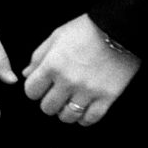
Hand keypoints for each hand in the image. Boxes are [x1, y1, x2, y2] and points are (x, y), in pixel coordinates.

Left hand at [22, 14, 138, 125]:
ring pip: (67, 117)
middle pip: (47, 107)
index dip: (35, 90)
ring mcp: (87, 91)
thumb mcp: (57, 36)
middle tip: (57, 95)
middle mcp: (68, 81)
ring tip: (70, 103)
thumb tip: (27, 74)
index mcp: (52, 65)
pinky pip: (90, 119)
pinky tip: (85, 109)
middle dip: (50, 102)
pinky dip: (85, 118)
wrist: (120, 29)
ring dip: (66, 112)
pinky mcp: (106, 97)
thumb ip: (39, 56)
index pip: (31, 91)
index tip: (42, 87)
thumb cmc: (87, 29)